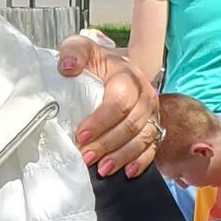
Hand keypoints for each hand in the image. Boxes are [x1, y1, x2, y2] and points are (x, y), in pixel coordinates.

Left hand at [62, 31, 162, 177]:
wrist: (115, 67)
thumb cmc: (95, 62)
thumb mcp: (81, 48)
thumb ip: (73, 52)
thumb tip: (67, 68)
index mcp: (128, 76)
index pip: (119, 101)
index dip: (101, 121)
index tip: (80, 136)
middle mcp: (145, 95)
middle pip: (131, 124)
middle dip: (108, 144)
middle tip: (86, 156)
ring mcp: (152, 113)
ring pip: (143, 138)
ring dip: (123, 156)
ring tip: (102, 169)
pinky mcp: (154, 126)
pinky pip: (152, 147)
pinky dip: (142, 161)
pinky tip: (128, 172)